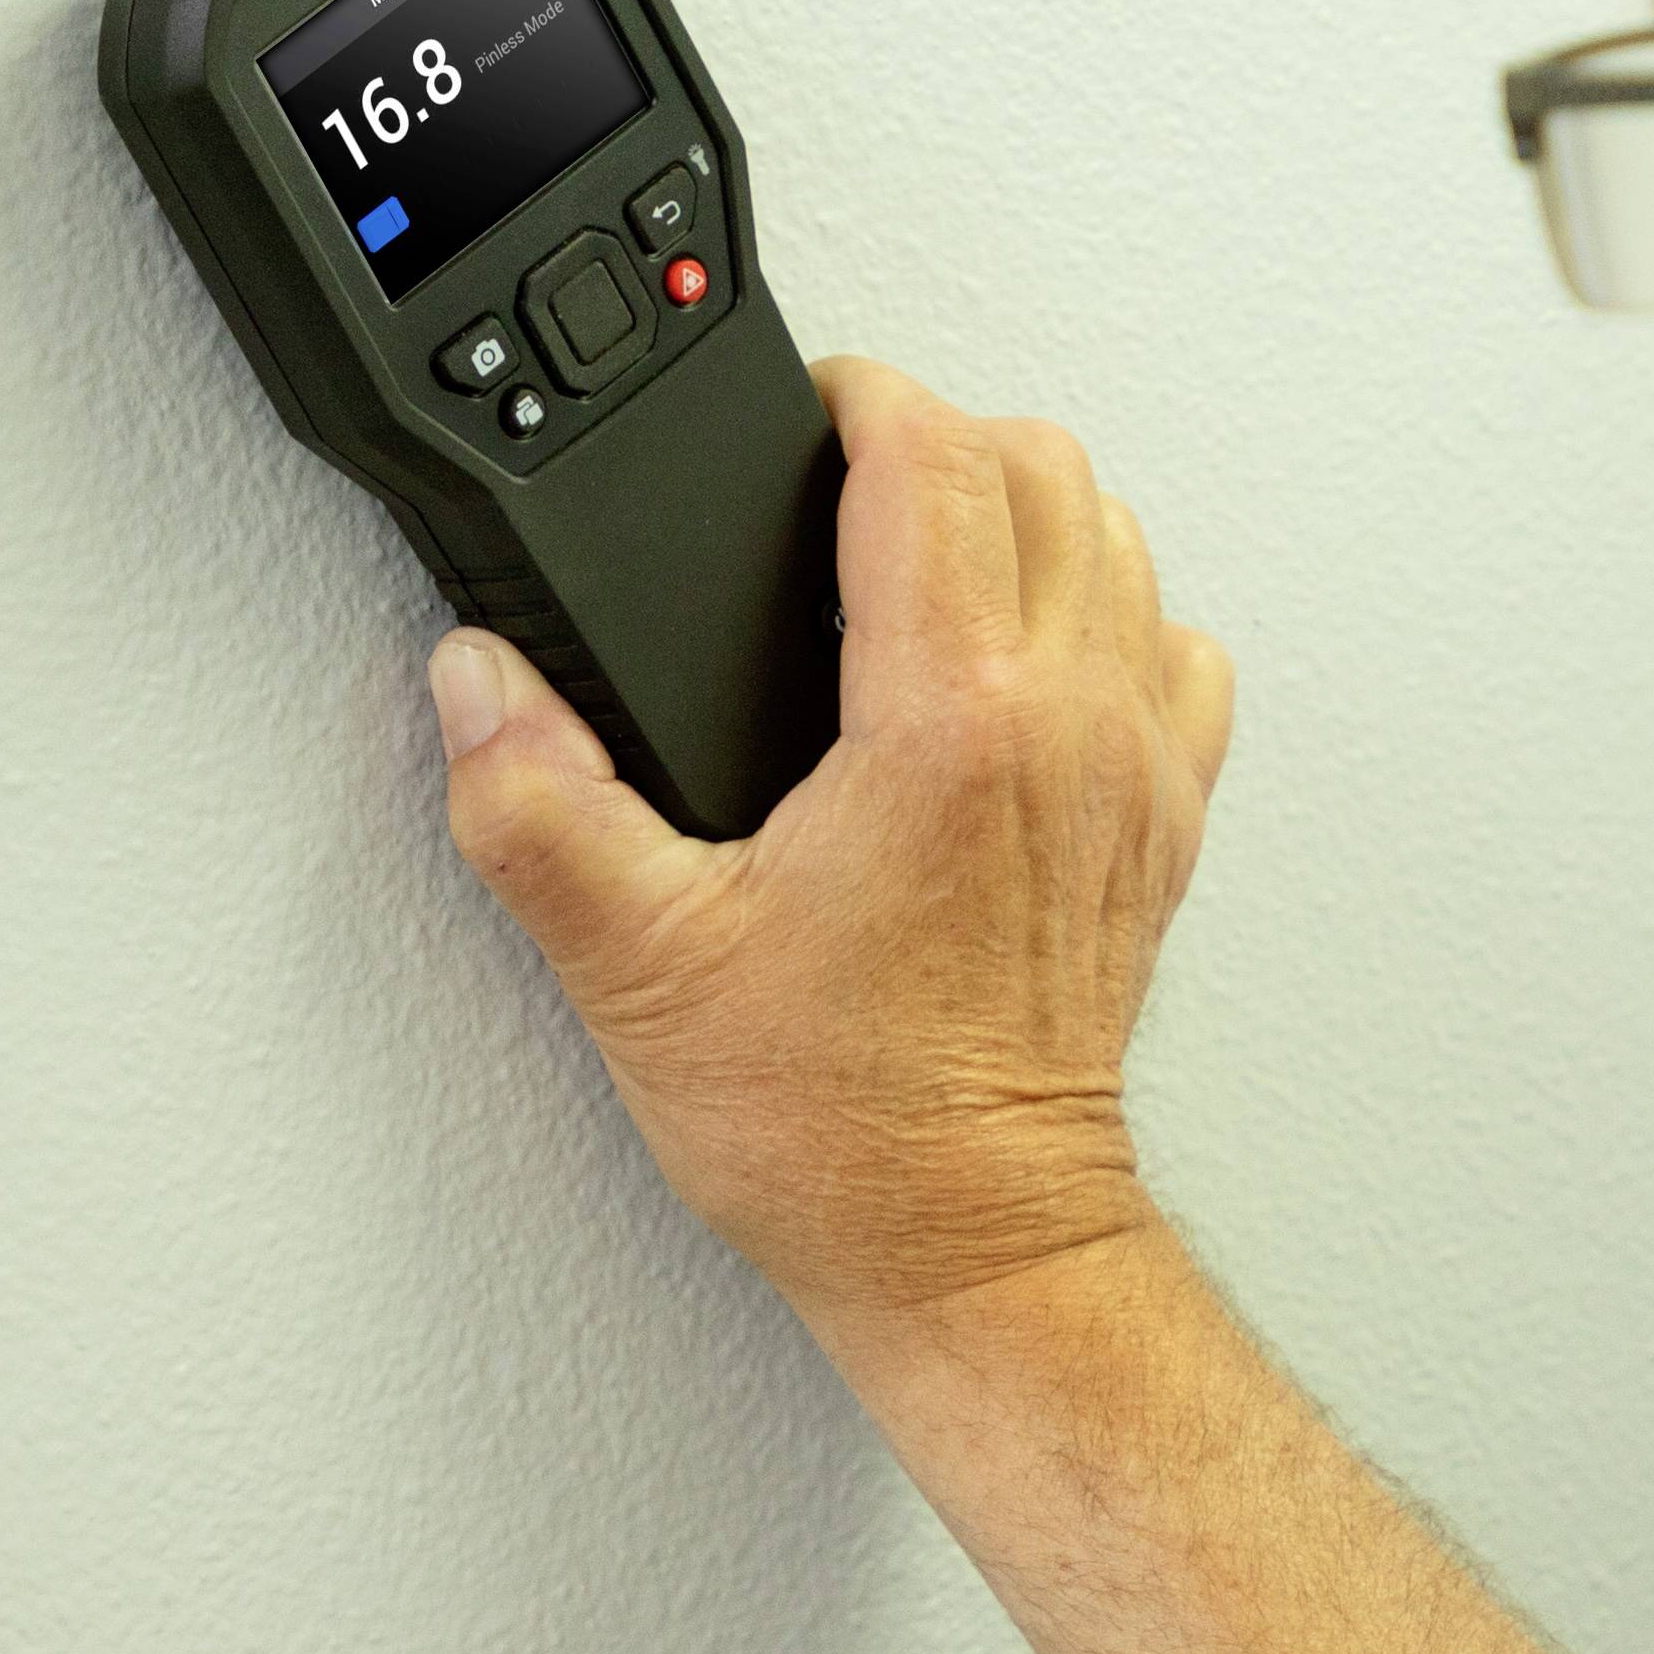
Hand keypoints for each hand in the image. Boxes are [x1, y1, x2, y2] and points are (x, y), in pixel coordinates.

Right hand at [432, 356, 1237, 1333]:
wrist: (972, 1253)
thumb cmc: (844, 1136)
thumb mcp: (638, 969)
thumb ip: (534, 810)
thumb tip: (477, 689)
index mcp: (950, 725)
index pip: (939, 461)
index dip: (862, 400)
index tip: (803, 412)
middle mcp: (1069, 727)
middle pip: (1047, 471)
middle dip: (940, 439)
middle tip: (844, 474)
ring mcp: (1136, 776)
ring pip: (1123, 545)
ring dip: (1031, 514)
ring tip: (928, 546)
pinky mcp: (1163, 833)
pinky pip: (1176, 657)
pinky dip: (1112, 617)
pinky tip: (1030, 660)